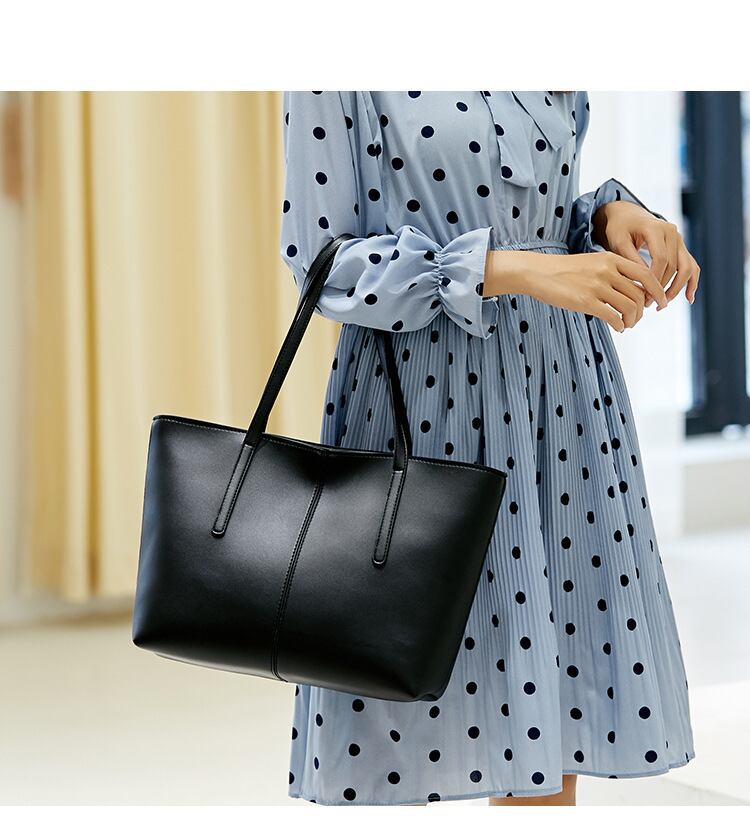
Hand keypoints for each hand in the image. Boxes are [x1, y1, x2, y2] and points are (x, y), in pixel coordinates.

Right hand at [486, 249, 668, 333]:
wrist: (538, 272)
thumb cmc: (564, 270)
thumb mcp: (593, 263)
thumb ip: (613, 272)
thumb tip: (633, 291)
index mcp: (611, 259)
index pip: (646, 275)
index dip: (658, 291)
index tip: (659, 303)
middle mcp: (607, 271)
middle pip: (639, 294)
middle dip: (643, 310)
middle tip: (637, 318)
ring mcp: (597, 286)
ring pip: (629, 307)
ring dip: (632, 320)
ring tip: (627, 324)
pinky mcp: (586, 301)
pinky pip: (613, 317)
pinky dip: (620, 325)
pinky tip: (618, 327)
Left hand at [592, 200, 700, 305]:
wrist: (627, 216)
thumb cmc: (619, 229)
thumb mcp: (618, 243)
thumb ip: (630, 260)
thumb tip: (643, 282)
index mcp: (656, 228)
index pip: (661, 258)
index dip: (654, 280)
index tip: (644, 296)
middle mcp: (672, 232)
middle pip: (674, 265)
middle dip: (663, 287)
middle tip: (650, 304)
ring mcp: (679, 239)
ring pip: (687, 267)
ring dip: (678, 288)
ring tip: (663, 304)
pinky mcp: (680, 247)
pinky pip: (691, 265)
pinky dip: (692, 281)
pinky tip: (689, 298)